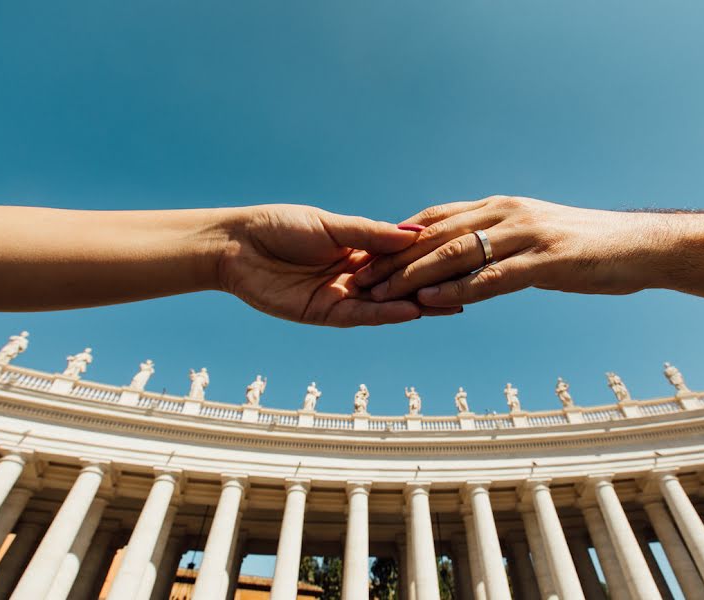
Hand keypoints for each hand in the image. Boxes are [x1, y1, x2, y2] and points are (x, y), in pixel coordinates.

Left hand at [218, 204, 461, 326]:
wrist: (236, 245)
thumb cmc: (278, 226)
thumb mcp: (330, 225)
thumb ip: (369, 234)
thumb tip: (413, 235)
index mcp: (355, 251)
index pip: (398, 259)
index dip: (426, 261)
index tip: (459, 258)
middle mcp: (352, 276)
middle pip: (397, 285)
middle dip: (429, 288)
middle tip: (466, 289)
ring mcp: (339, 296)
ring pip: (384, 304)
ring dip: (415, 305)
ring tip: (448, 304)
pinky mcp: (322, 313)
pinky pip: (359, 316)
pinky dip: (384, 314)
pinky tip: (410, 311)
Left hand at [354, 196, 660, 306]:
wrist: (638, 245)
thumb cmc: (584, 247)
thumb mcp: (533, 237)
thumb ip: (499, 244)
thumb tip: (469, 263)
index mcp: (499, 208)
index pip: (435, 219)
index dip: (397, 239)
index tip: (365, 255)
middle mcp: (505, 214)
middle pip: (435, 235)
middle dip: (392, 258)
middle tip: (357, 278)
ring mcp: (525, 235)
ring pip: (455, 252)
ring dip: (413, 275)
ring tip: (379, 292)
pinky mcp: (544, 261)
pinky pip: (491, 277)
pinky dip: (456, 290)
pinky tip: (430, 303)